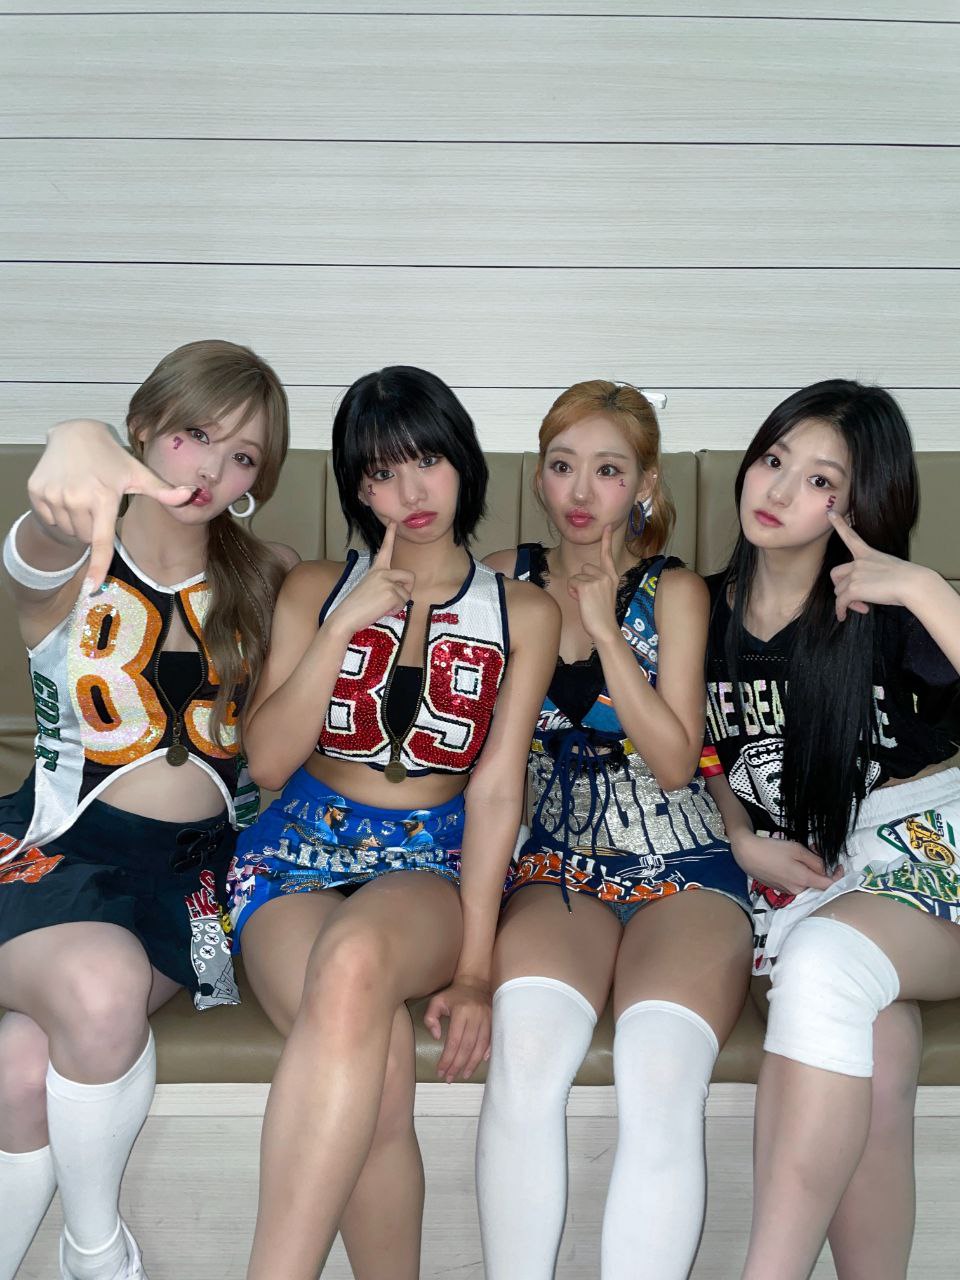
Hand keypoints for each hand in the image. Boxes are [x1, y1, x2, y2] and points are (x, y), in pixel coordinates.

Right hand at [28, 419, 193, 591]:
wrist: (73, 433)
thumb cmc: (111, 458)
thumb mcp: (137, 473)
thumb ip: (163, 490)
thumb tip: (193, 496)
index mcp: (103, 497)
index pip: (101, 540)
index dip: (98, 566)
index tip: (92, 588)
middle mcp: (75, 498)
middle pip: (85, 538)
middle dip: (93, 528)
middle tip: (97, 503)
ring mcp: (53, 495)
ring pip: (68, 531)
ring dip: (76, 521)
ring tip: (82, 495)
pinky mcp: (36, 492)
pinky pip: (51, 520)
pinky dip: (59, 513)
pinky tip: (66, 491)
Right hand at [330, 522, 415, 637]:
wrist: (345, 617)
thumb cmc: (356, 607)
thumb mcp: (370, 589)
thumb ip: (385, 584)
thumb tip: (399, 591)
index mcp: (376, 569)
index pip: (385, 549)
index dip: (390, 534)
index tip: (393, 521)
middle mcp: (383, 572)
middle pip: (410, 577)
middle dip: (406, 590)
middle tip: (392, 599)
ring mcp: (387, 581)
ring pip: (407, 594)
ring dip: (397, 604)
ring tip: (380, 606)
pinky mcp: (391, 593)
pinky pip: (403, 604)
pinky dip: (394, 611)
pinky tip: (380, 610)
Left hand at [423, 975, 491, 1082]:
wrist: (475, 983)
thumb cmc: (454, 995)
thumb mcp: (437, 1001)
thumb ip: (430, 1018)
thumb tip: (436, 1036)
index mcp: (461, 1011)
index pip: (454, 1041)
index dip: (447, 1058)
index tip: (440, 1071)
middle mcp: (476, 1016)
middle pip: (467, 1046)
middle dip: (457, 1065)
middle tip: (449, 1078)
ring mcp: (488, 1019)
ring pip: (480, 1046)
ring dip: (472, 1064)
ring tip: (463, 1075)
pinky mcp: (494, 1021)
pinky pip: (491, 1040)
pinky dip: (486, 1053)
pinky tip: (480, 1063)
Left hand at [567, 525, 620, 643]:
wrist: (605, 629)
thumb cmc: (602, 615)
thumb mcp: (603, 594)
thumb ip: (595, 583)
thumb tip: (579, 581)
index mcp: (612, 577)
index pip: (607, 554)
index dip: (606, 539)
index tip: (606, 525)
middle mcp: (607, 575)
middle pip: (584, 568)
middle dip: (582, 581)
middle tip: (590, 598)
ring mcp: (598, 580)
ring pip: (576, 576)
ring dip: (577, 588)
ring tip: (587, 601)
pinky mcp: (587, 586)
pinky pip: (572, 583)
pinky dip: (573, 592)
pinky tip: (582, 602)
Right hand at [731, 830, 841, 895]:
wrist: (747, 854)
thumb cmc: (772, 849)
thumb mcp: (797, 849)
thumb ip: (815, 860)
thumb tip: (827, 869)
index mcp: (804, 880)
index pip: (829, 885)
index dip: (838, 877)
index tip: (839, 866)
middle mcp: (797, 890)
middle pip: (817, 884)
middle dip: (820, 870)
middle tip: (815, 852)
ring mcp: (787, 891)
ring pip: (806, 882)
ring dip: (808, 871)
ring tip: (799, 855)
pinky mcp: (779, 888)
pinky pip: (795, 883)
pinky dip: (797, 874)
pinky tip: (788, 862)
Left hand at [828, 511, 927, 622]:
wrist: (914, 584)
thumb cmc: (908, 579)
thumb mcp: (890, 569)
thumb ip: (873, 575)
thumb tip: (864, 593)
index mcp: (868, 553)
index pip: (850, 536)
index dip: (839, 524)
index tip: (830, 513)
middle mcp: (859, 562)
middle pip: (836, 574)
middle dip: (840, 587)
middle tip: (854, 598)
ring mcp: (855, 574)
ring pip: (839, 591)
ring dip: (847, 602)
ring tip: (863, 607)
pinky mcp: (854, 589)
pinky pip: (840, 602)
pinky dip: (840, 611)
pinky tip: (843, 617)